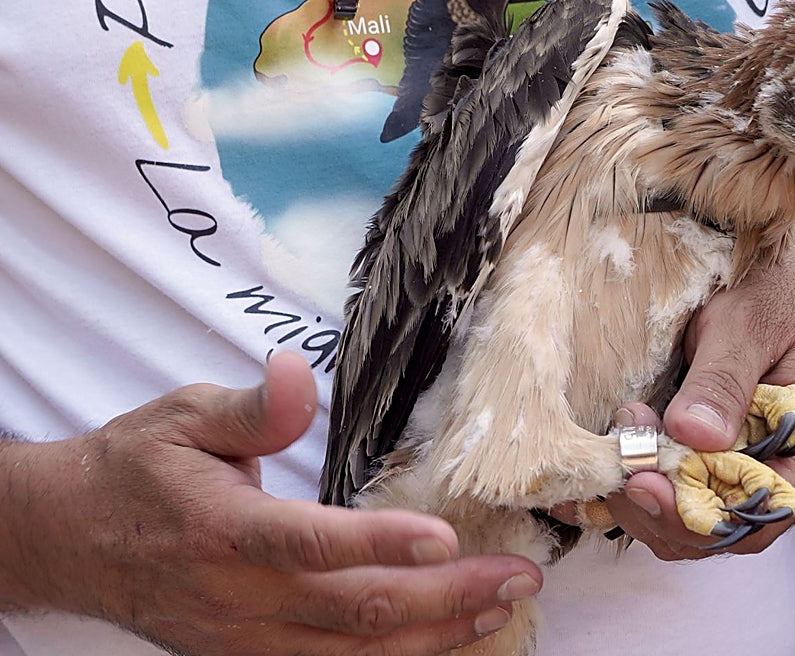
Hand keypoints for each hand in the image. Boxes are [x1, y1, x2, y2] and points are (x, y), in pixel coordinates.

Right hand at [0, 352, 541, 655]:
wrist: (68, 540)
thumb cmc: (135, 470)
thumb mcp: (183, 416)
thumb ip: (252, 407)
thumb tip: (298, 374)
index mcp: (222, 529)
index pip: (309, 543)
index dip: (380, 545)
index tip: (446, 538)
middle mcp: (237, 597)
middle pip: (352, 611)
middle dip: (444, 599)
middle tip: (516, 578)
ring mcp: (243, 639)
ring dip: (433, 637)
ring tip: (498, 610)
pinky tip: (442, 642)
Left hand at [606, 231, 794, 560]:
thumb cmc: (784, 302)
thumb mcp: (750, 326)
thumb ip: (723, 380)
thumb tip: (690, 435)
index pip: (754, 515)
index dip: (693, 513)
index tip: (642, 480)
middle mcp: (786, 483)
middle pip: (716, 532)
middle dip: (655, 506)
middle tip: (617, 452)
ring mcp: (752, 481)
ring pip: (692, 528)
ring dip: (644, 501)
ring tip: (614, 447)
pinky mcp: (722, 471)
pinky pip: (682, 502)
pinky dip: (643, 492)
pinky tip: (609, 464)